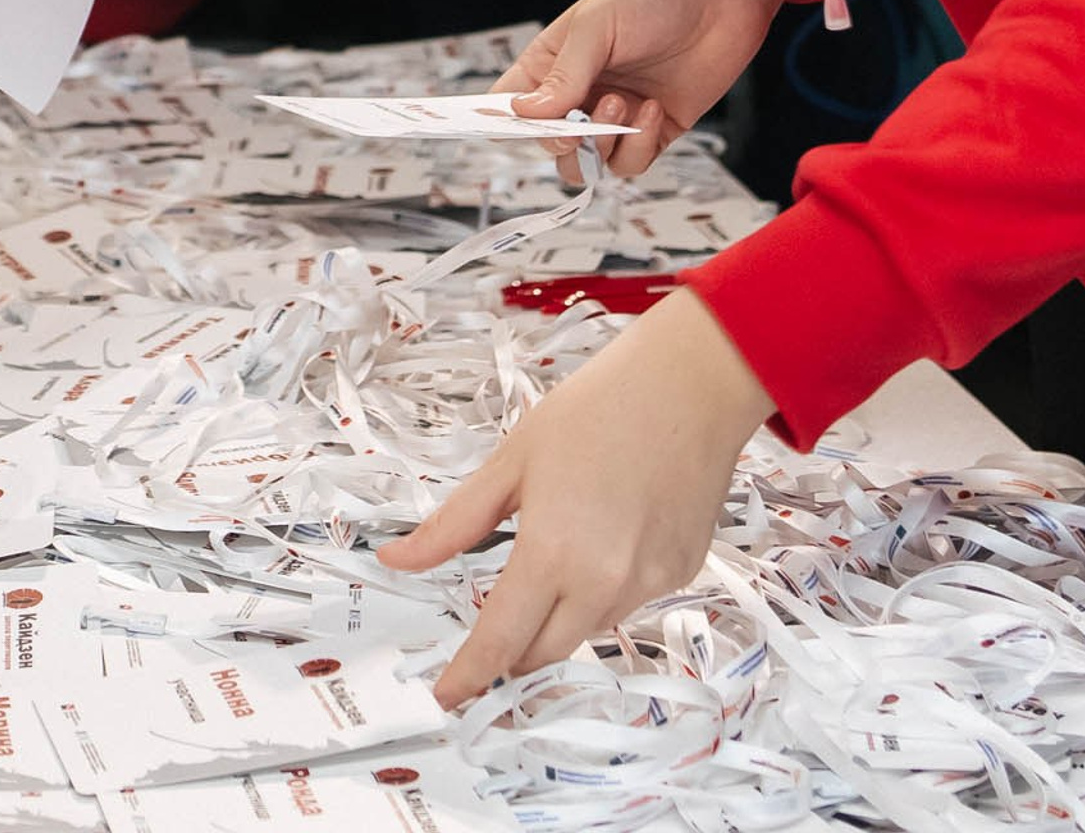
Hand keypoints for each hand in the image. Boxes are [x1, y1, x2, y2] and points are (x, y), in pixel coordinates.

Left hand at [380, 290, 771, 702]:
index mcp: (553, 553)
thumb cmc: (593, 411)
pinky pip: (627, 604)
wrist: (688, 387)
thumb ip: (453, 524)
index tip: (444, 697)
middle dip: (509, 656)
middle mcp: (605, 584)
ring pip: (587, 630)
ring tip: (543, 569)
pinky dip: (600, 592)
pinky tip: (599, 543)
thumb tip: (395, 561)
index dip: (468, 675)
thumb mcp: (510, 463)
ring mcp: (649, 585)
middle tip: (482, 642)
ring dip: (555, 620)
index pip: (500, 640)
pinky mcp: (681, 575)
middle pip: (545, 651)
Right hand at [499, 0, 783, 182]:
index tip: (511, 126)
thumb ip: (563, 75)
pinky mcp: (655, 130)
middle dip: (561, 140)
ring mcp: (618, 114)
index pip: (511, 102)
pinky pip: (632, 161)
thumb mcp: (596, 27)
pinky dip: (638, 145)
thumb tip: (526, 113)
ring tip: (621, 104)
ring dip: (601, 144)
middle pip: (549, 142)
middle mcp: (581, 92)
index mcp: (552, 61)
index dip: (504, 120)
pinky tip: (653, 109)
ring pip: (589, 162)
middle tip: (578, 119)